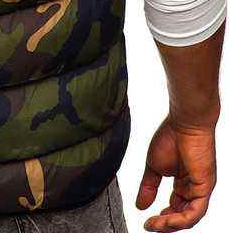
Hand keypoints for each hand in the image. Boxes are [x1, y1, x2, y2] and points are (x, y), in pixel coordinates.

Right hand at [136, 117, 216, 231]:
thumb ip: (148, 187)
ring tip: (156, 224)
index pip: (175, 207)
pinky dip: (181, 219)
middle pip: (182, 215)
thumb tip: (140, 205)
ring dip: (171, 224)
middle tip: (151, 225)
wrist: (183, 122)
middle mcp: (193, 187)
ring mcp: (200, 188)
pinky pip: (195, 211)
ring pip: (189, 217)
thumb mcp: (154, 166)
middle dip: (166, 223)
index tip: (148, 221)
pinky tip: (167, 220)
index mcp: (183, 182)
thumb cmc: (171, 136)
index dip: (163, 217)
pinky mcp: (205, 187)